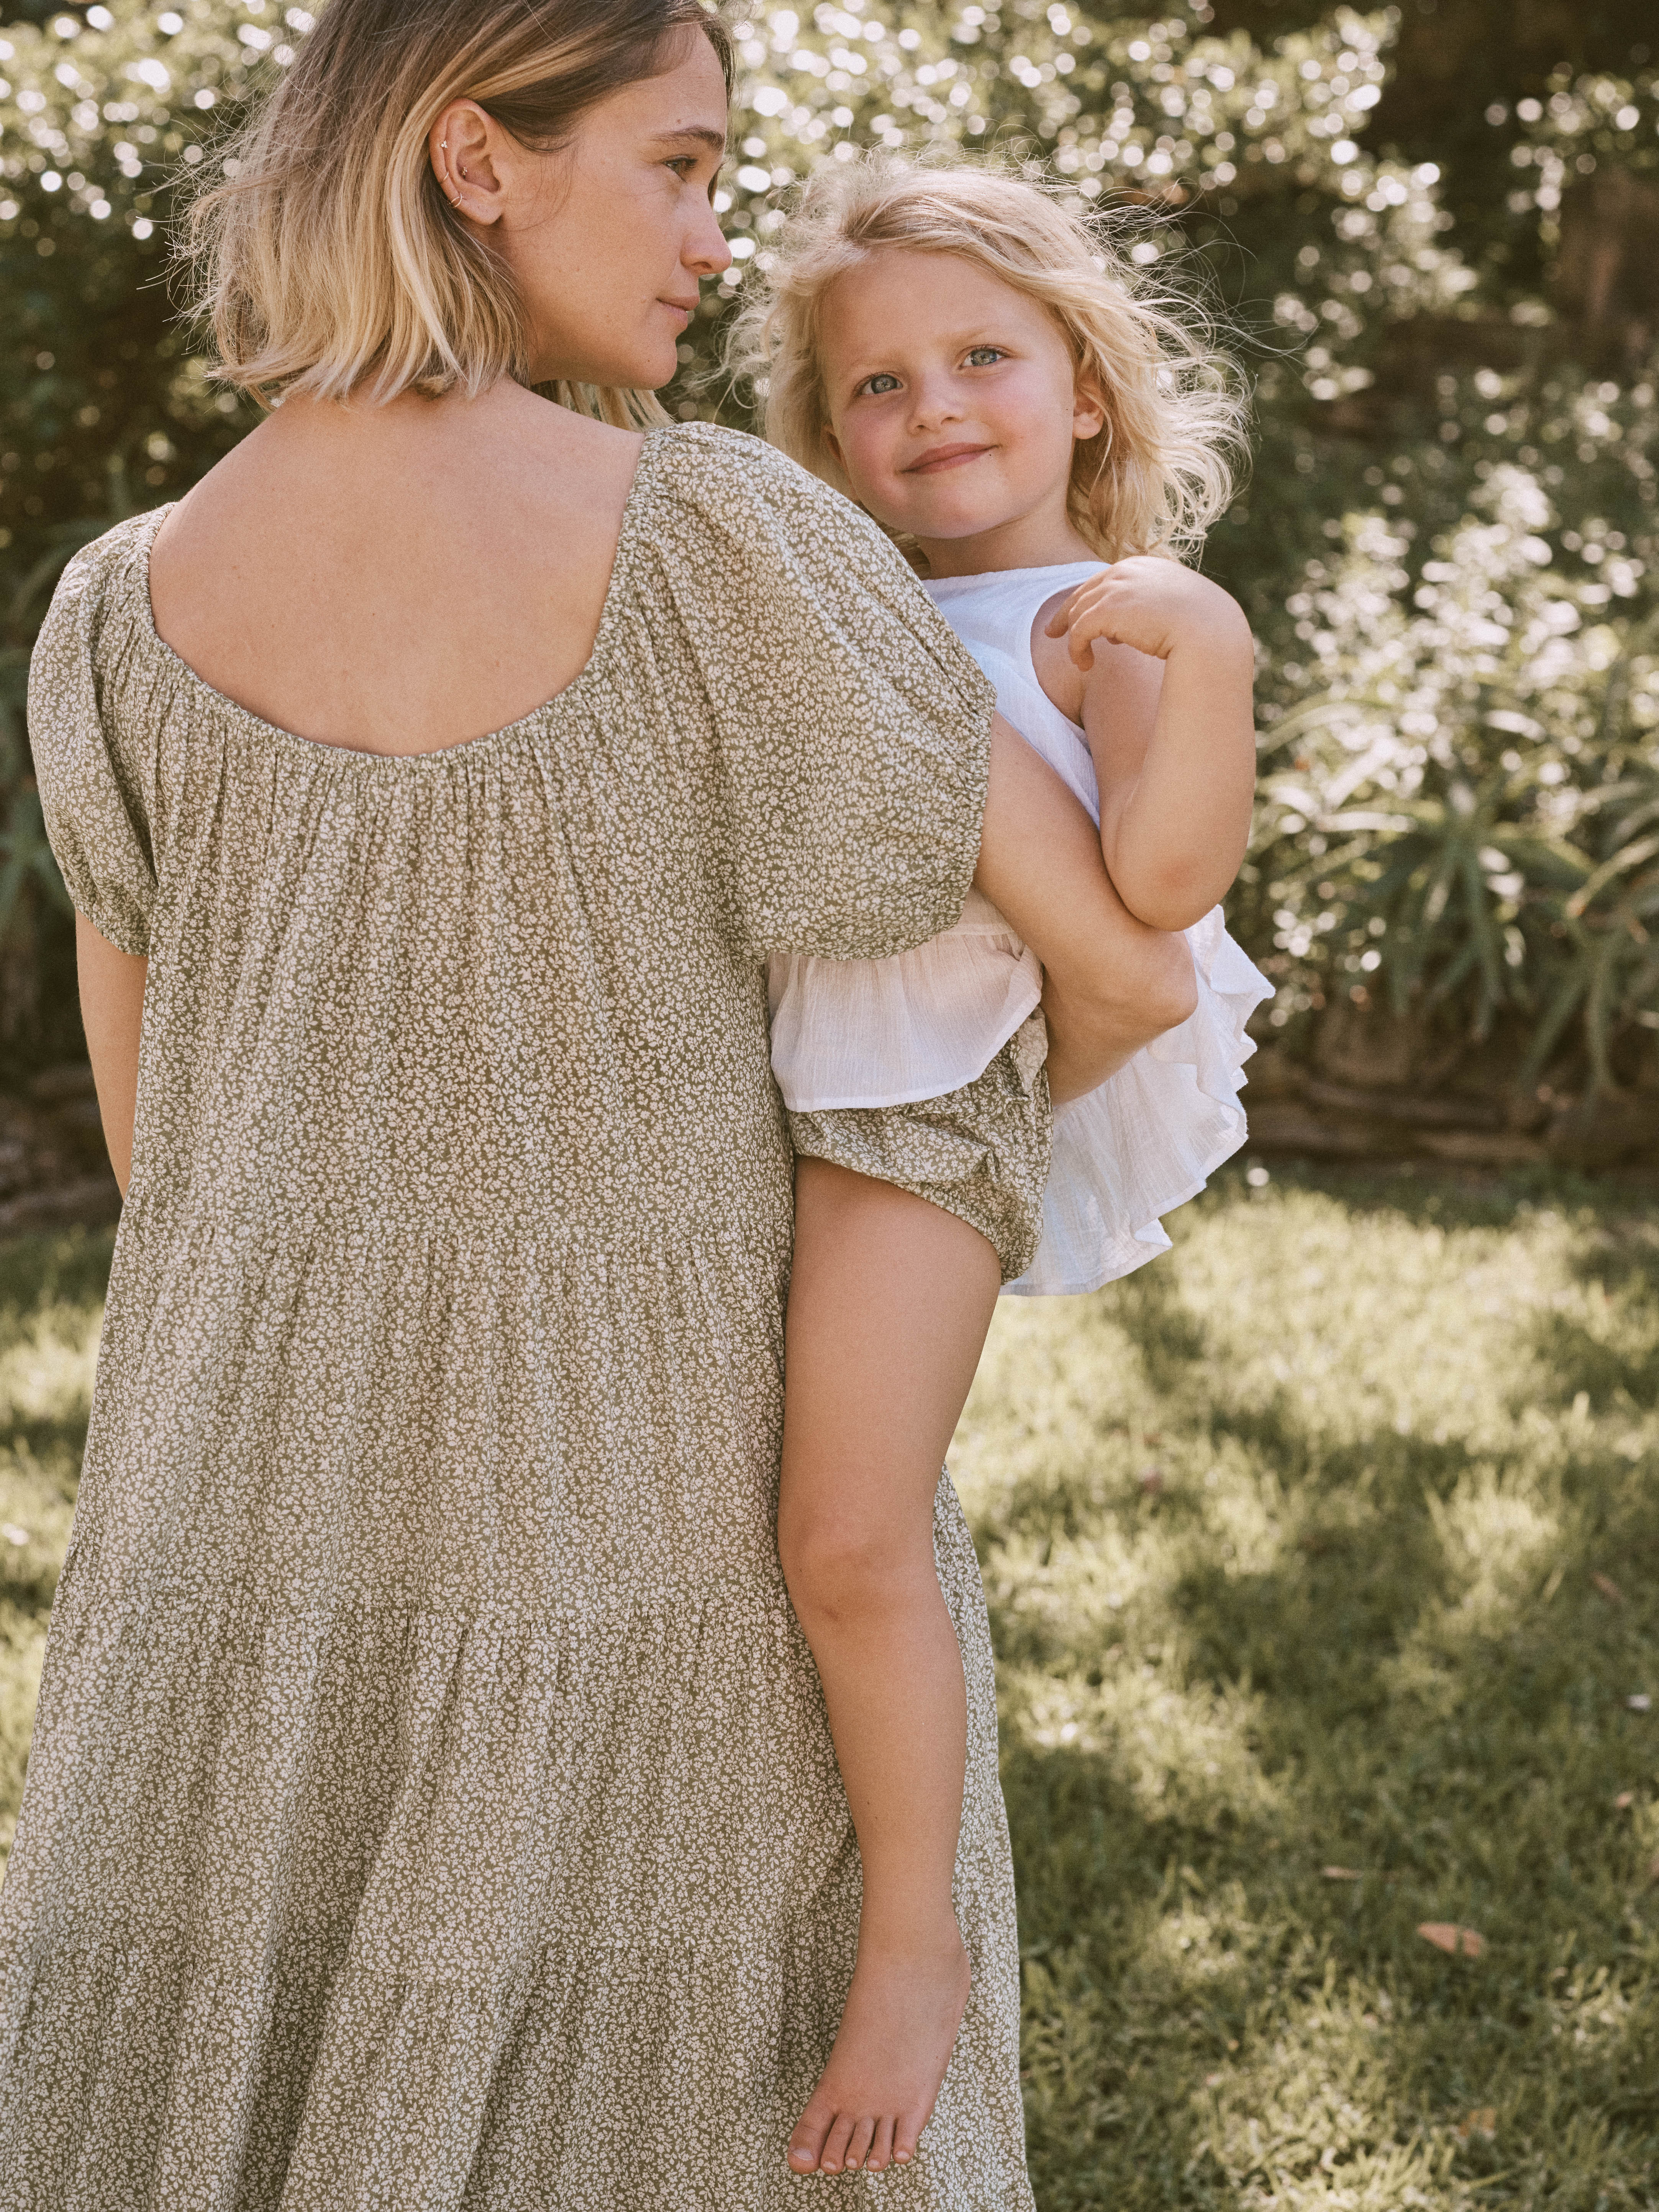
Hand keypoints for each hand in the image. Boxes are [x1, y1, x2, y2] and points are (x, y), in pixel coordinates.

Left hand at [1045, 557, 1251, 669]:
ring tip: (1081, 660)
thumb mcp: (1176, 607)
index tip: (1078, 617)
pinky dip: (1076, 649)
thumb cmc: (1202, 625)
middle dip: (1067, 612)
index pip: (1104, 580)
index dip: (1088, 599)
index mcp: (1144, 565)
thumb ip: (1152, 606)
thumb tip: (1135, 625)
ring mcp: (1116, 588)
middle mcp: (1126, 570)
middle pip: (1085, 591)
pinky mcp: (1108, 610)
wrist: (1209, 630)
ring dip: (1075, 637)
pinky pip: (1079, 631)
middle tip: (1053, 632)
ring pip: (1079, 611)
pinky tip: (1084, 665)